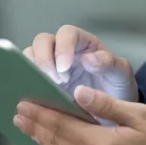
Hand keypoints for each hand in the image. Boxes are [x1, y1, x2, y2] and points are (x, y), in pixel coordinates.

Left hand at [15, 86, 145, 144]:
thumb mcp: (140, 116)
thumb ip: (106, 104)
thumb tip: (78, 92)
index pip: (62, 125)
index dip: (41, 113)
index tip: (24, 103)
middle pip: (57, 142)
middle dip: (36, 125)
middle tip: (18, 112)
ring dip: (44, 140)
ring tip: (29, 126)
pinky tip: (53, 144)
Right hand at [22, 26, 136, 119]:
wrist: (112, 110)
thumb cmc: (116, 86)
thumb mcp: (121, 74)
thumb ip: (110, 63)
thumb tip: (88, 59)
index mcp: (82, 43)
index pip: (67, 33)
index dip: (62, 47)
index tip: (64, 68)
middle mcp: (62, 50)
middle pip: (42, 42)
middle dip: (43, 59)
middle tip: (53, 81)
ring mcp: (49, 66)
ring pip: (29, 57)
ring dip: (31, 71)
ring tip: (43, 91)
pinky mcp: (41, 83)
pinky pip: (26, 78)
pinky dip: (25, 85)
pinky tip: (32, 100)